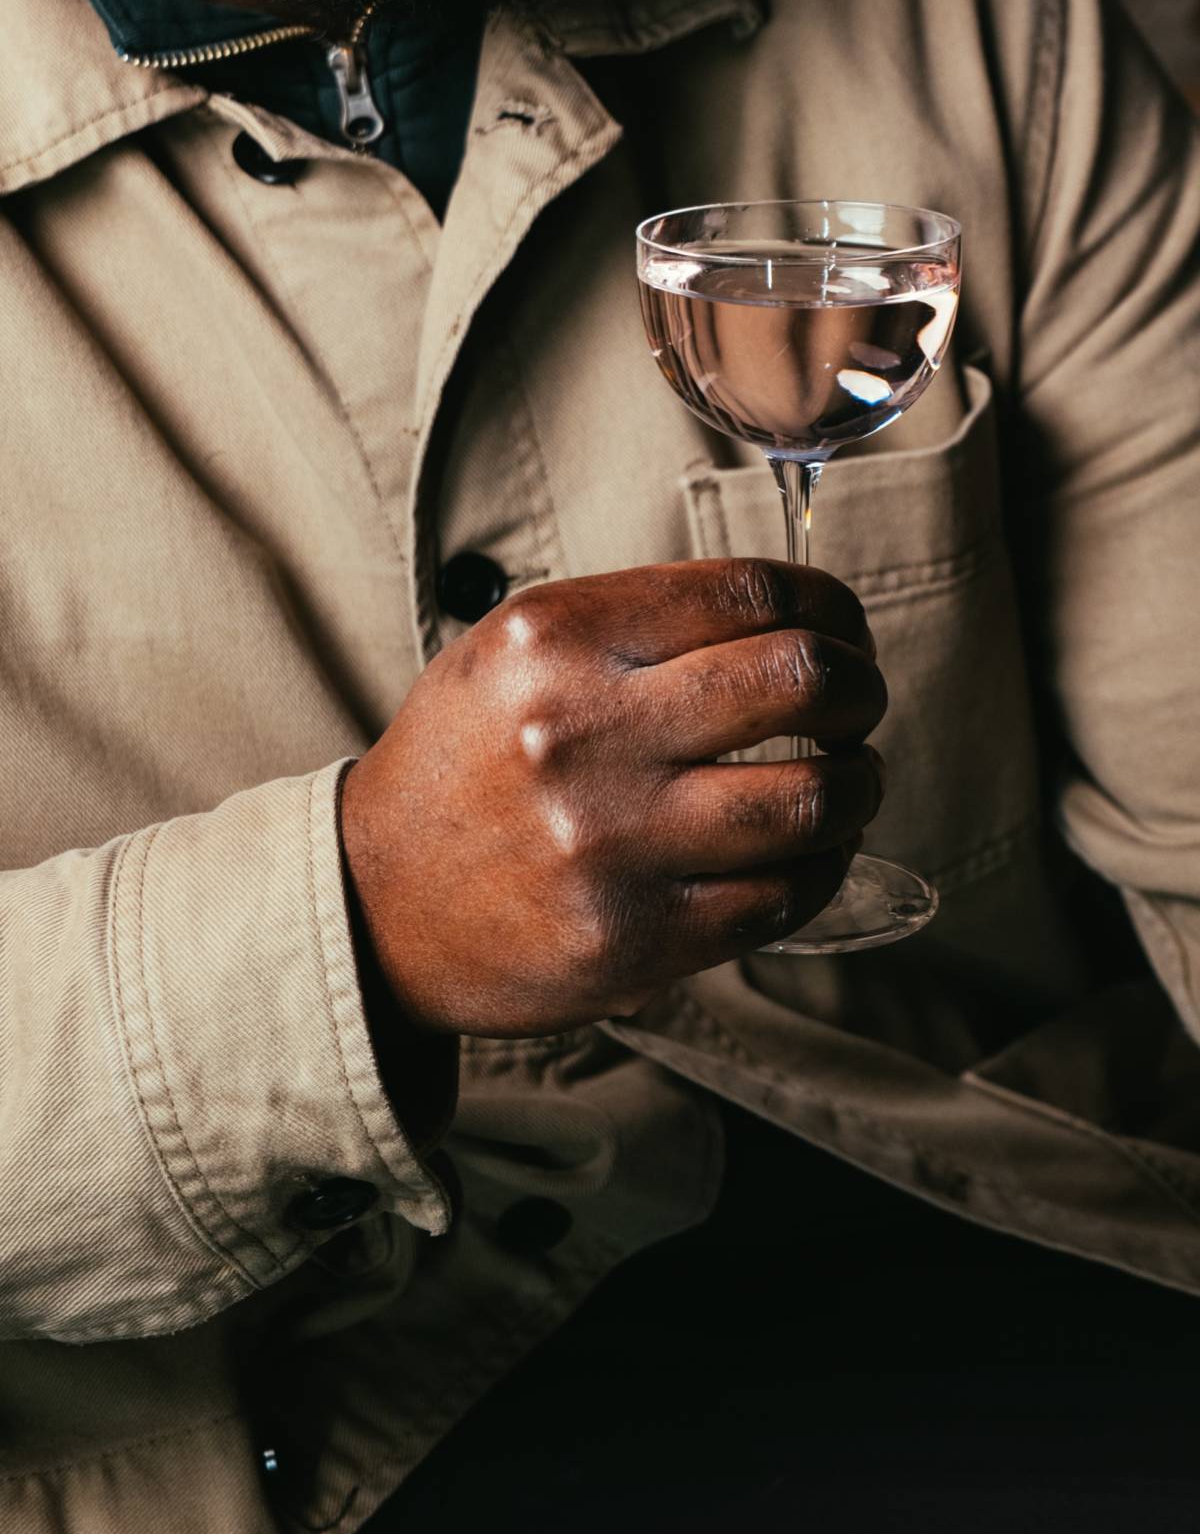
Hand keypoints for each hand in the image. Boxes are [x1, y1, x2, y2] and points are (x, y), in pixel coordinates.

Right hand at [340, 559, 886, 1037]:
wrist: (375, 900)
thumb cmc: (465, 761)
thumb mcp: (517, 651)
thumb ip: (642, 621)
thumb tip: (796, 617)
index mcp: (556, 640)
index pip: (752, 594)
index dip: (831, 608)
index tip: (843, 626)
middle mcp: (584, 733)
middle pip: (803, 680)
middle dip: (860, 687)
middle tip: (858, 700)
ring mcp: (613, 844)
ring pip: (814, 798)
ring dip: (859, 783)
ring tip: (848, 778)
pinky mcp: (638, 939)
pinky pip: (785, 895)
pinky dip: (822, 865)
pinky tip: (808, 849)